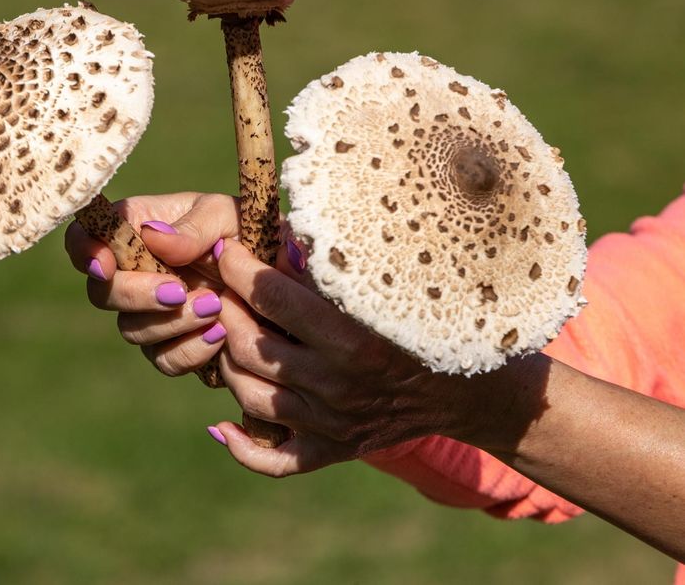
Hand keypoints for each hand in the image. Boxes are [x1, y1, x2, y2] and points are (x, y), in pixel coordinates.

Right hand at [64, 193, 241, 375]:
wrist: (283, 276)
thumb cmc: (249, 230)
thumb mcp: (227, 215)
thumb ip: (194, 226)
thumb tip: (152, 238)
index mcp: (137, 229)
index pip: (85, 237)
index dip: (84, 251)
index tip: (104, 265)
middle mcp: (135, 273)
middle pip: (102, 293)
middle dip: (136, 294)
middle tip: (178, 291)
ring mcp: (151, 314)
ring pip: (132, 330)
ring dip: (170, 323)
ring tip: (215, 306)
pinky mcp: (175, 347)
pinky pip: (165, 359)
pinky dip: (189, 350)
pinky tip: (220, 334)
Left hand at [208, 239, 533, 476]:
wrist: (469, 391)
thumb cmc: (425, 322)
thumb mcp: (389, 286)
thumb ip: (335, 264)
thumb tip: (279, 227)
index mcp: (354, 340)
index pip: (274, 299)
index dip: (240, 270)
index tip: (226, 247)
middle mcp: (338, 387)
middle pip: (250, 347)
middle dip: (226, 310)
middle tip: (217, 287)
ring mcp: (331, 424)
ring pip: (249, 395)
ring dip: (226, 361)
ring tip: (223, 333)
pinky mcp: (331, 450)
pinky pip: (274, 459)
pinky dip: (242, 445)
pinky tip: (221, 424)